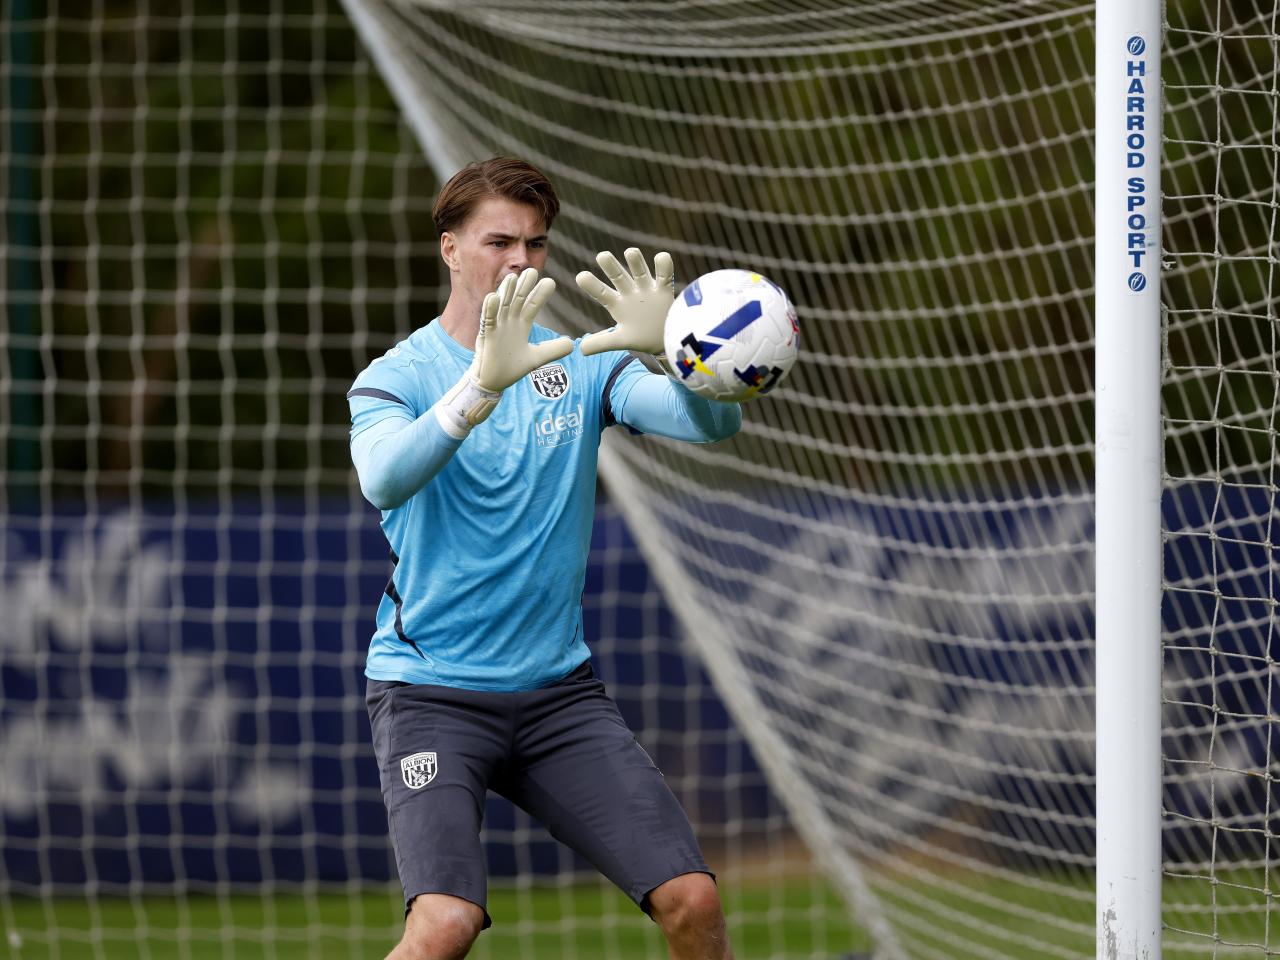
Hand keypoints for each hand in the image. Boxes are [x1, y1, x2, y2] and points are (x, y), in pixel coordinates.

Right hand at [434, 268, 572, 437]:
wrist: (493, 382)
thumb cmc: (511, 368)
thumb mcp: (536, 358)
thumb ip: (552, 350)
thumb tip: (572, 344)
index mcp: (521, 325)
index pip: (532, 306)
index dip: (540, 295)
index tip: (550, 282)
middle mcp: (509, 322)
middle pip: (518, 301)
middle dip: (525, 286)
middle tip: (533, 271)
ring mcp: (498, 327)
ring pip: (503, 305)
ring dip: (508, 292)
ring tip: (514, 277)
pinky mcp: (487, 335)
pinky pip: (488, 319)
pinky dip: (490, 308)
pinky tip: (493, 296)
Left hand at [575, 248, 674, 355]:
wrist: (666, 340)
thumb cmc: (641, 337)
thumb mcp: (620, 341)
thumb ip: (602, 342)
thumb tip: (580, 349)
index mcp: (617, 303)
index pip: (601, 293)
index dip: (592, 285)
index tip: (580, 277)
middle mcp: (630, 293)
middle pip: (619, 277)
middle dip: (611, 266)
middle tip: (602, 256)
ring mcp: (646, 289)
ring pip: (640, 272)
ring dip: (636, 262)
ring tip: (630, 252)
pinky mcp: (664, 290)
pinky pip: (664, 276)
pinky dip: (664, 266)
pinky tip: (661, 257)